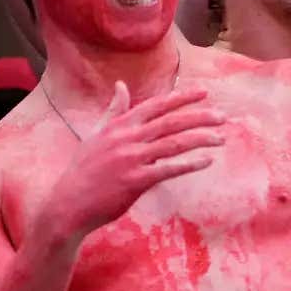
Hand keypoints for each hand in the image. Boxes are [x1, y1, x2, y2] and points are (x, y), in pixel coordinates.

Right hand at [37, 84, 225, 244]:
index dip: (181, 97)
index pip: (156, 105)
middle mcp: (126, 138)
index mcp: (119, 125)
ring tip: (221, 138)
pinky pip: (168, 169)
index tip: (204, 92)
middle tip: (223, 116)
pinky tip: (207, 161)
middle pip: (170, 122)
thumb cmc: (83, 169)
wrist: (68, 204)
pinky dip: (190, 164)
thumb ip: (113, 111)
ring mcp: (130, 159)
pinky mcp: (134, 181)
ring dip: (201, 139)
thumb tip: (122, 85)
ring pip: (174, 143)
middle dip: (199, 116)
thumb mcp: (95, 135)